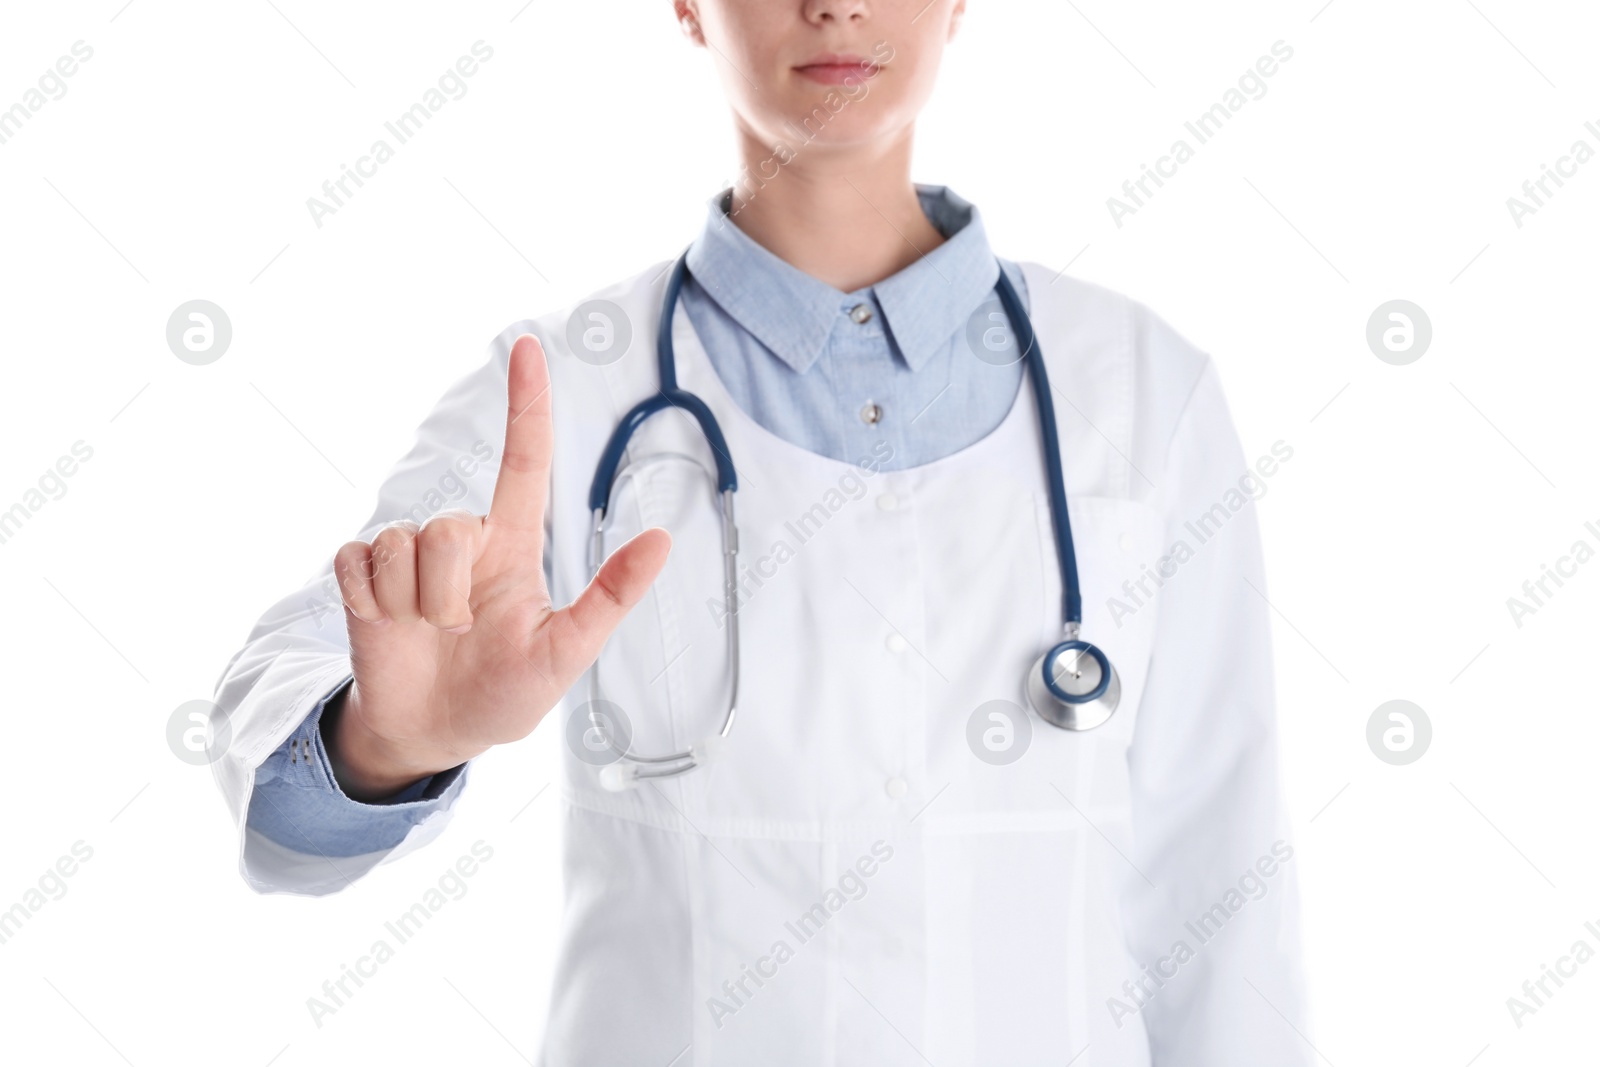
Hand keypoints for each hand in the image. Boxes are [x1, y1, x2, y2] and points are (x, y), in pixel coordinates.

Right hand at [326, 335, 670, 800]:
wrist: (436, 734)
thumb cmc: (507, 692)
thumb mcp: (567, 652)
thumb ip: (611, 597)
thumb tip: (665, 539)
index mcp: (513, 545)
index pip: (522, 460)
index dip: (526, 404)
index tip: (530, 345)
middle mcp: (460, 541)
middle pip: (447, 527)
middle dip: (449, 589)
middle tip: (459, 631)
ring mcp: (407, 558)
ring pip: (399, 546)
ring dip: (412, 605)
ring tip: (426, 634)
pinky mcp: (361, 579)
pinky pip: (356, 563)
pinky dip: (371, 604)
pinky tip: (387, 627)